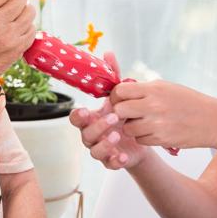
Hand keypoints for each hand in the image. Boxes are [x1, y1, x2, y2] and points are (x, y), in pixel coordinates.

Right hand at [69, 52, 149, 169]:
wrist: (140, 138)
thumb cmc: (124, 115)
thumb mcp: (119, 96)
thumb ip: (112, 76)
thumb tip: (108, 53)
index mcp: (90, 119)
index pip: (76, 118)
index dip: (78, 115)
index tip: (86, 110)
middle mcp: (91, 135)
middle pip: (85, 133)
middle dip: (97, 126)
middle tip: (113, 118)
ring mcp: (100, 149)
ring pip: (94, 150)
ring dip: (105, 143)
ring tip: (119, 134)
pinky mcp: (111, 161)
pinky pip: (109, 164)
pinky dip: (115, 161)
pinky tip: (124, 156)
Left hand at [111, 80, 216, 148]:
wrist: (212, 120)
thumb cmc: (188, 101)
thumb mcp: (166, 87)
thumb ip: (144, 89)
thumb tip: (121, 92)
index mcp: (153, 89)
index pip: (120, 91)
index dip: (116, 96)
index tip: (120, 100)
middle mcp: (153, 106)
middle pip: (119, 110)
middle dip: (120, 113)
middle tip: (128, 114)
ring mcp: (157, 124)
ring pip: (127, 128)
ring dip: (132, 127)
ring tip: (144, 122)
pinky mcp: (161, 139)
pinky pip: (140, 140)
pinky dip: (143, 137)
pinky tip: (154, 131)